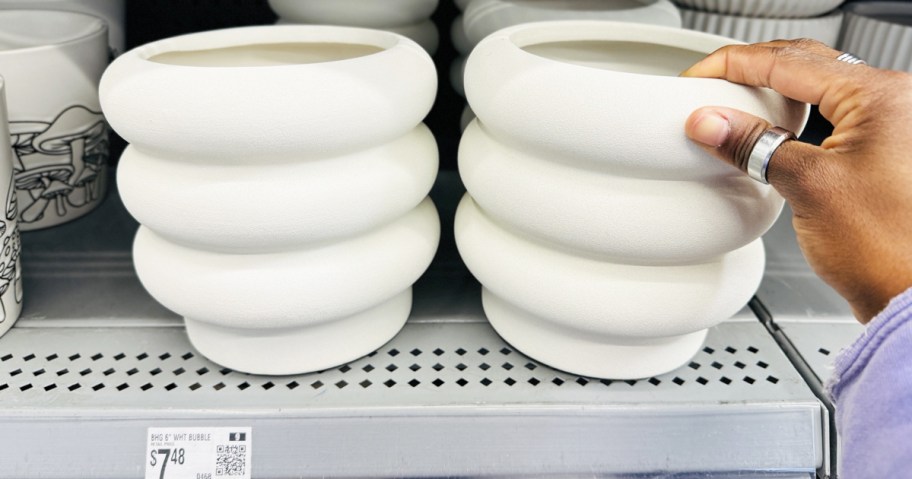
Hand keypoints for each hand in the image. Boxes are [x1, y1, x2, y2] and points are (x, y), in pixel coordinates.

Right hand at [681, 39, 911, 322]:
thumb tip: (711, 122)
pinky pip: (829, 118)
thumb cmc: (890, 248)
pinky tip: (770, 133)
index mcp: (882, 96)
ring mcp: (891, 129)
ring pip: (818, 90)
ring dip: (772, 95)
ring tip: (733, 107)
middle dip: (752, 71)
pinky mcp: (882, 154)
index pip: (789, 61)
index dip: (734, 64)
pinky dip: (792, 119)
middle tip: (710, 83)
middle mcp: (894, 103)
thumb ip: (753, 144)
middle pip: (806, 65)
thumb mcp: (807, 185)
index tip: (698, 75)